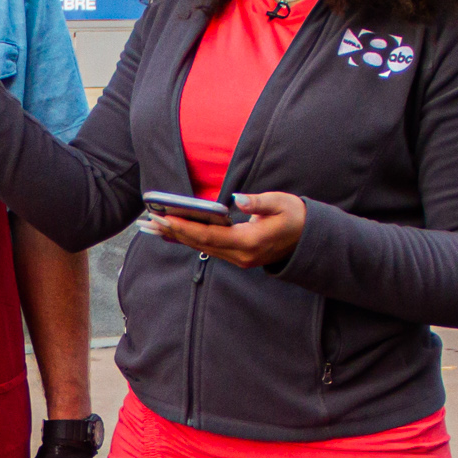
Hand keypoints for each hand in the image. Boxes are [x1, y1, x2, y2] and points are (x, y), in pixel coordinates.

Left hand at [144, 191, 306, 271]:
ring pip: (201, 248)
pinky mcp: (237, 257)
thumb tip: (239, 198)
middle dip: (173, 232)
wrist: (309, 240)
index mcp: (250, 242)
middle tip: (148, 222)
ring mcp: (238, 259)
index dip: (186, 228)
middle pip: (200, 245)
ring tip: (152, 227)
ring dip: (176, 237)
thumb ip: (260, 202)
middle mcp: (241, 255)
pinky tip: (171, 234)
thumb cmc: (295, 217)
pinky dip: (188, 240)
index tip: (166, 218)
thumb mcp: (282, 203)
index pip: (211, 236)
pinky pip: (207, 249)